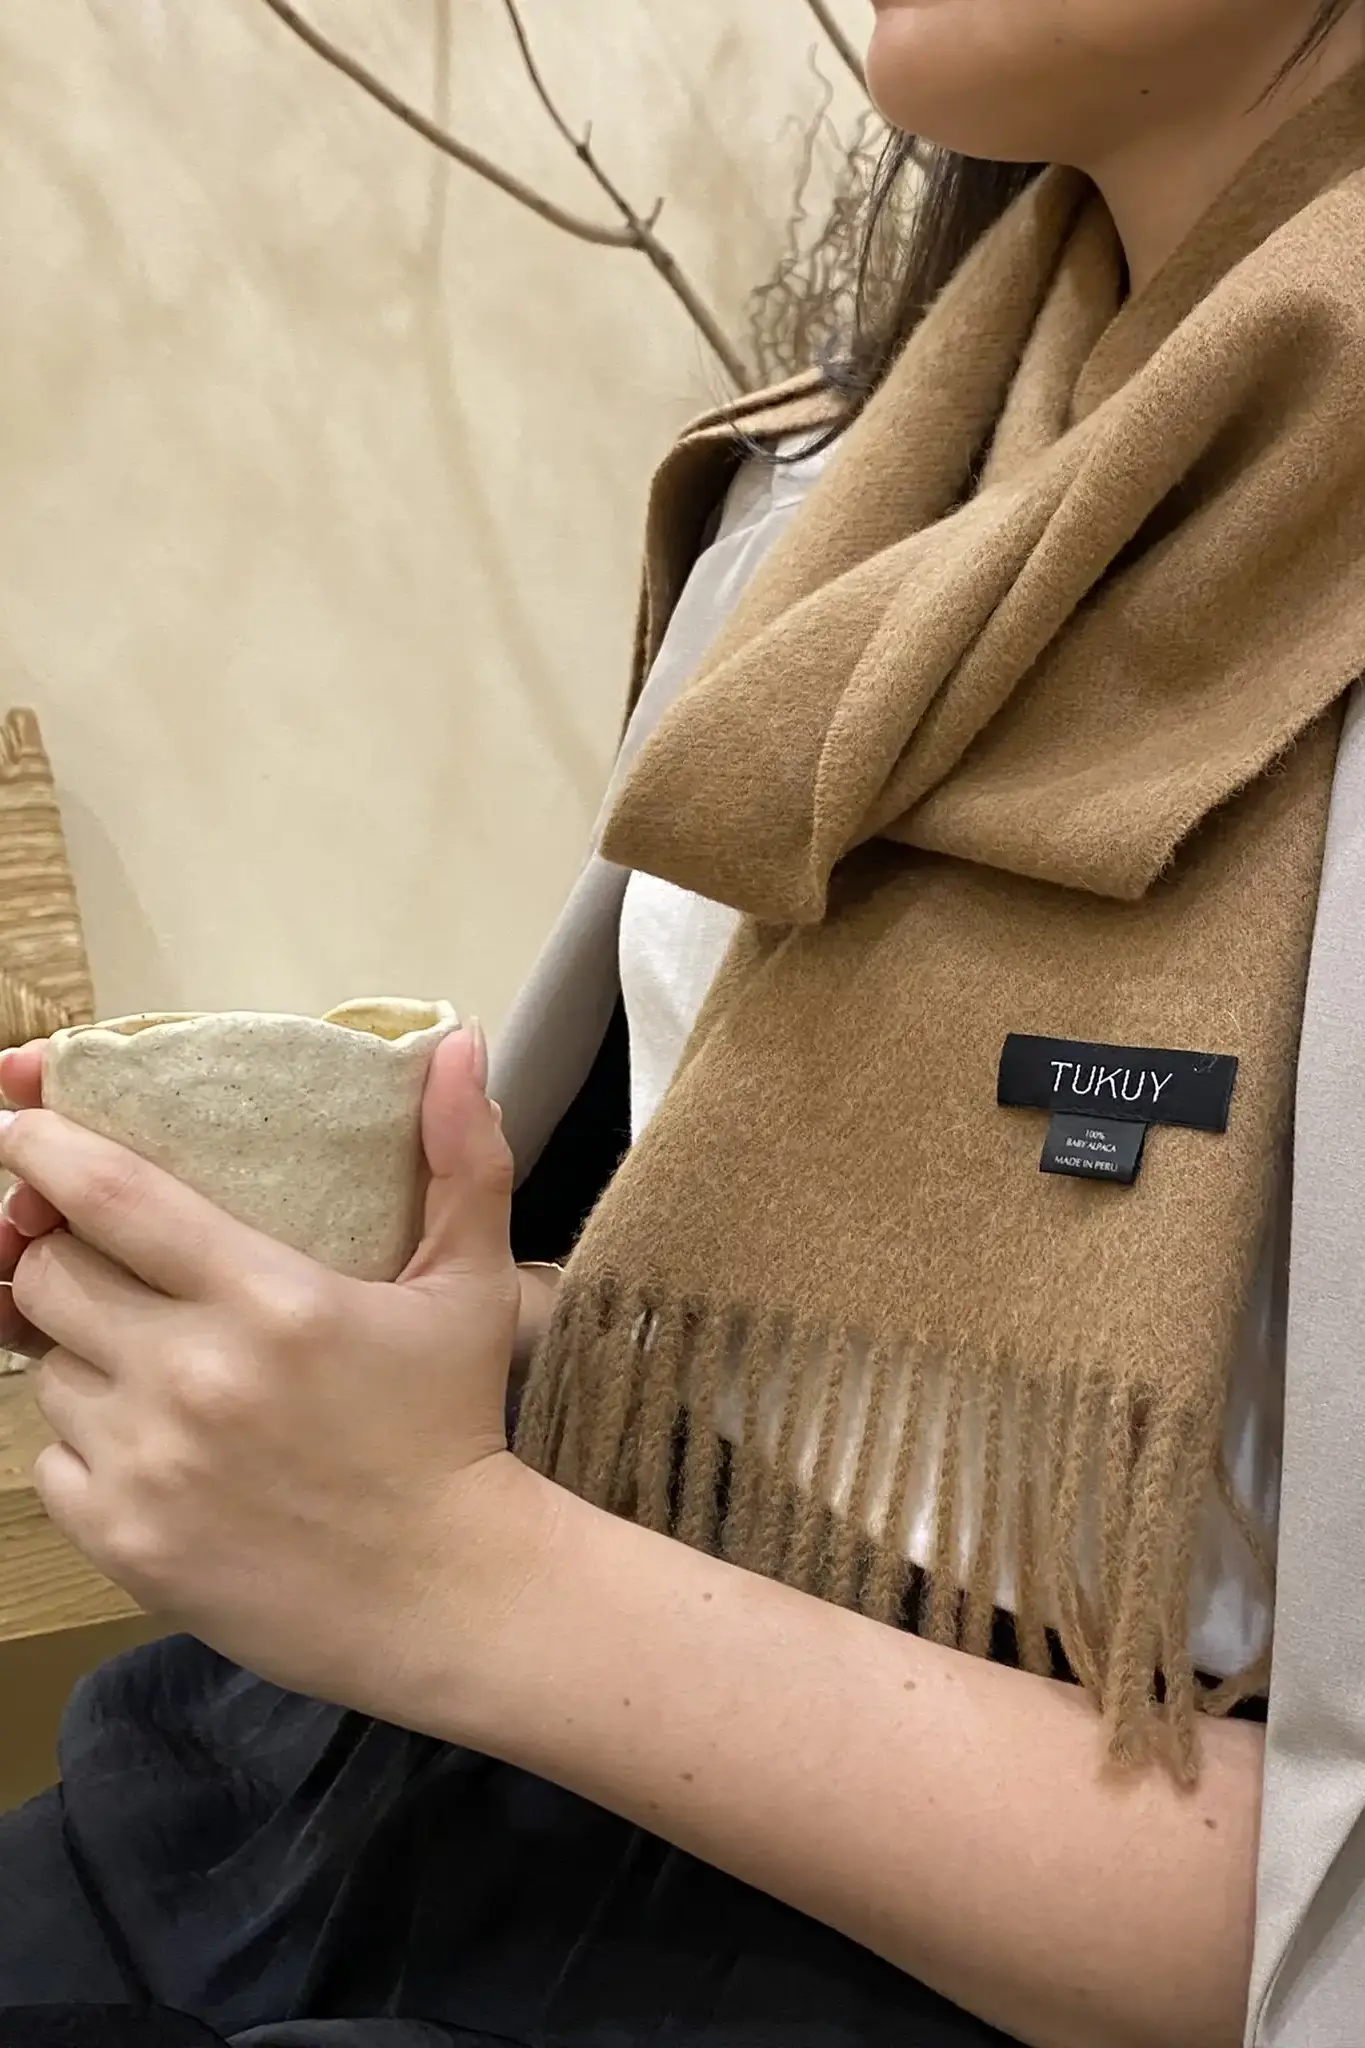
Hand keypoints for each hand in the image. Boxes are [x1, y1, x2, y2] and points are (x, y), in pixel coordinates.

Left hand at [0, 1026, 550, 1716]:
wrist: (449, 1595)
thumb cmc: (455, 1428)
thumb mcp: (472, 1287)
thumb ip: (464, 1158)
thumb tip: (459, 1042)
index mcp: (269, 1298)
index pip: (111, 1195)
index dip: (44, 1147)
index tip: (18, 1125)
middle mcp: (193, 1375)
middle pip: (47, 1275)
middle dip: (61, 1256)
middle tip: (112, 1266)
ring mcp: (150, 1463)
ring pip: (46, 1371)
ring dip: (83, 1355)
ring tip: (153, 1366)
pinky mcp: (124, 1541)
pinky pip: (49, 1464)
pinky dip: (84, 1447)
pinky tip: (154, 1447)